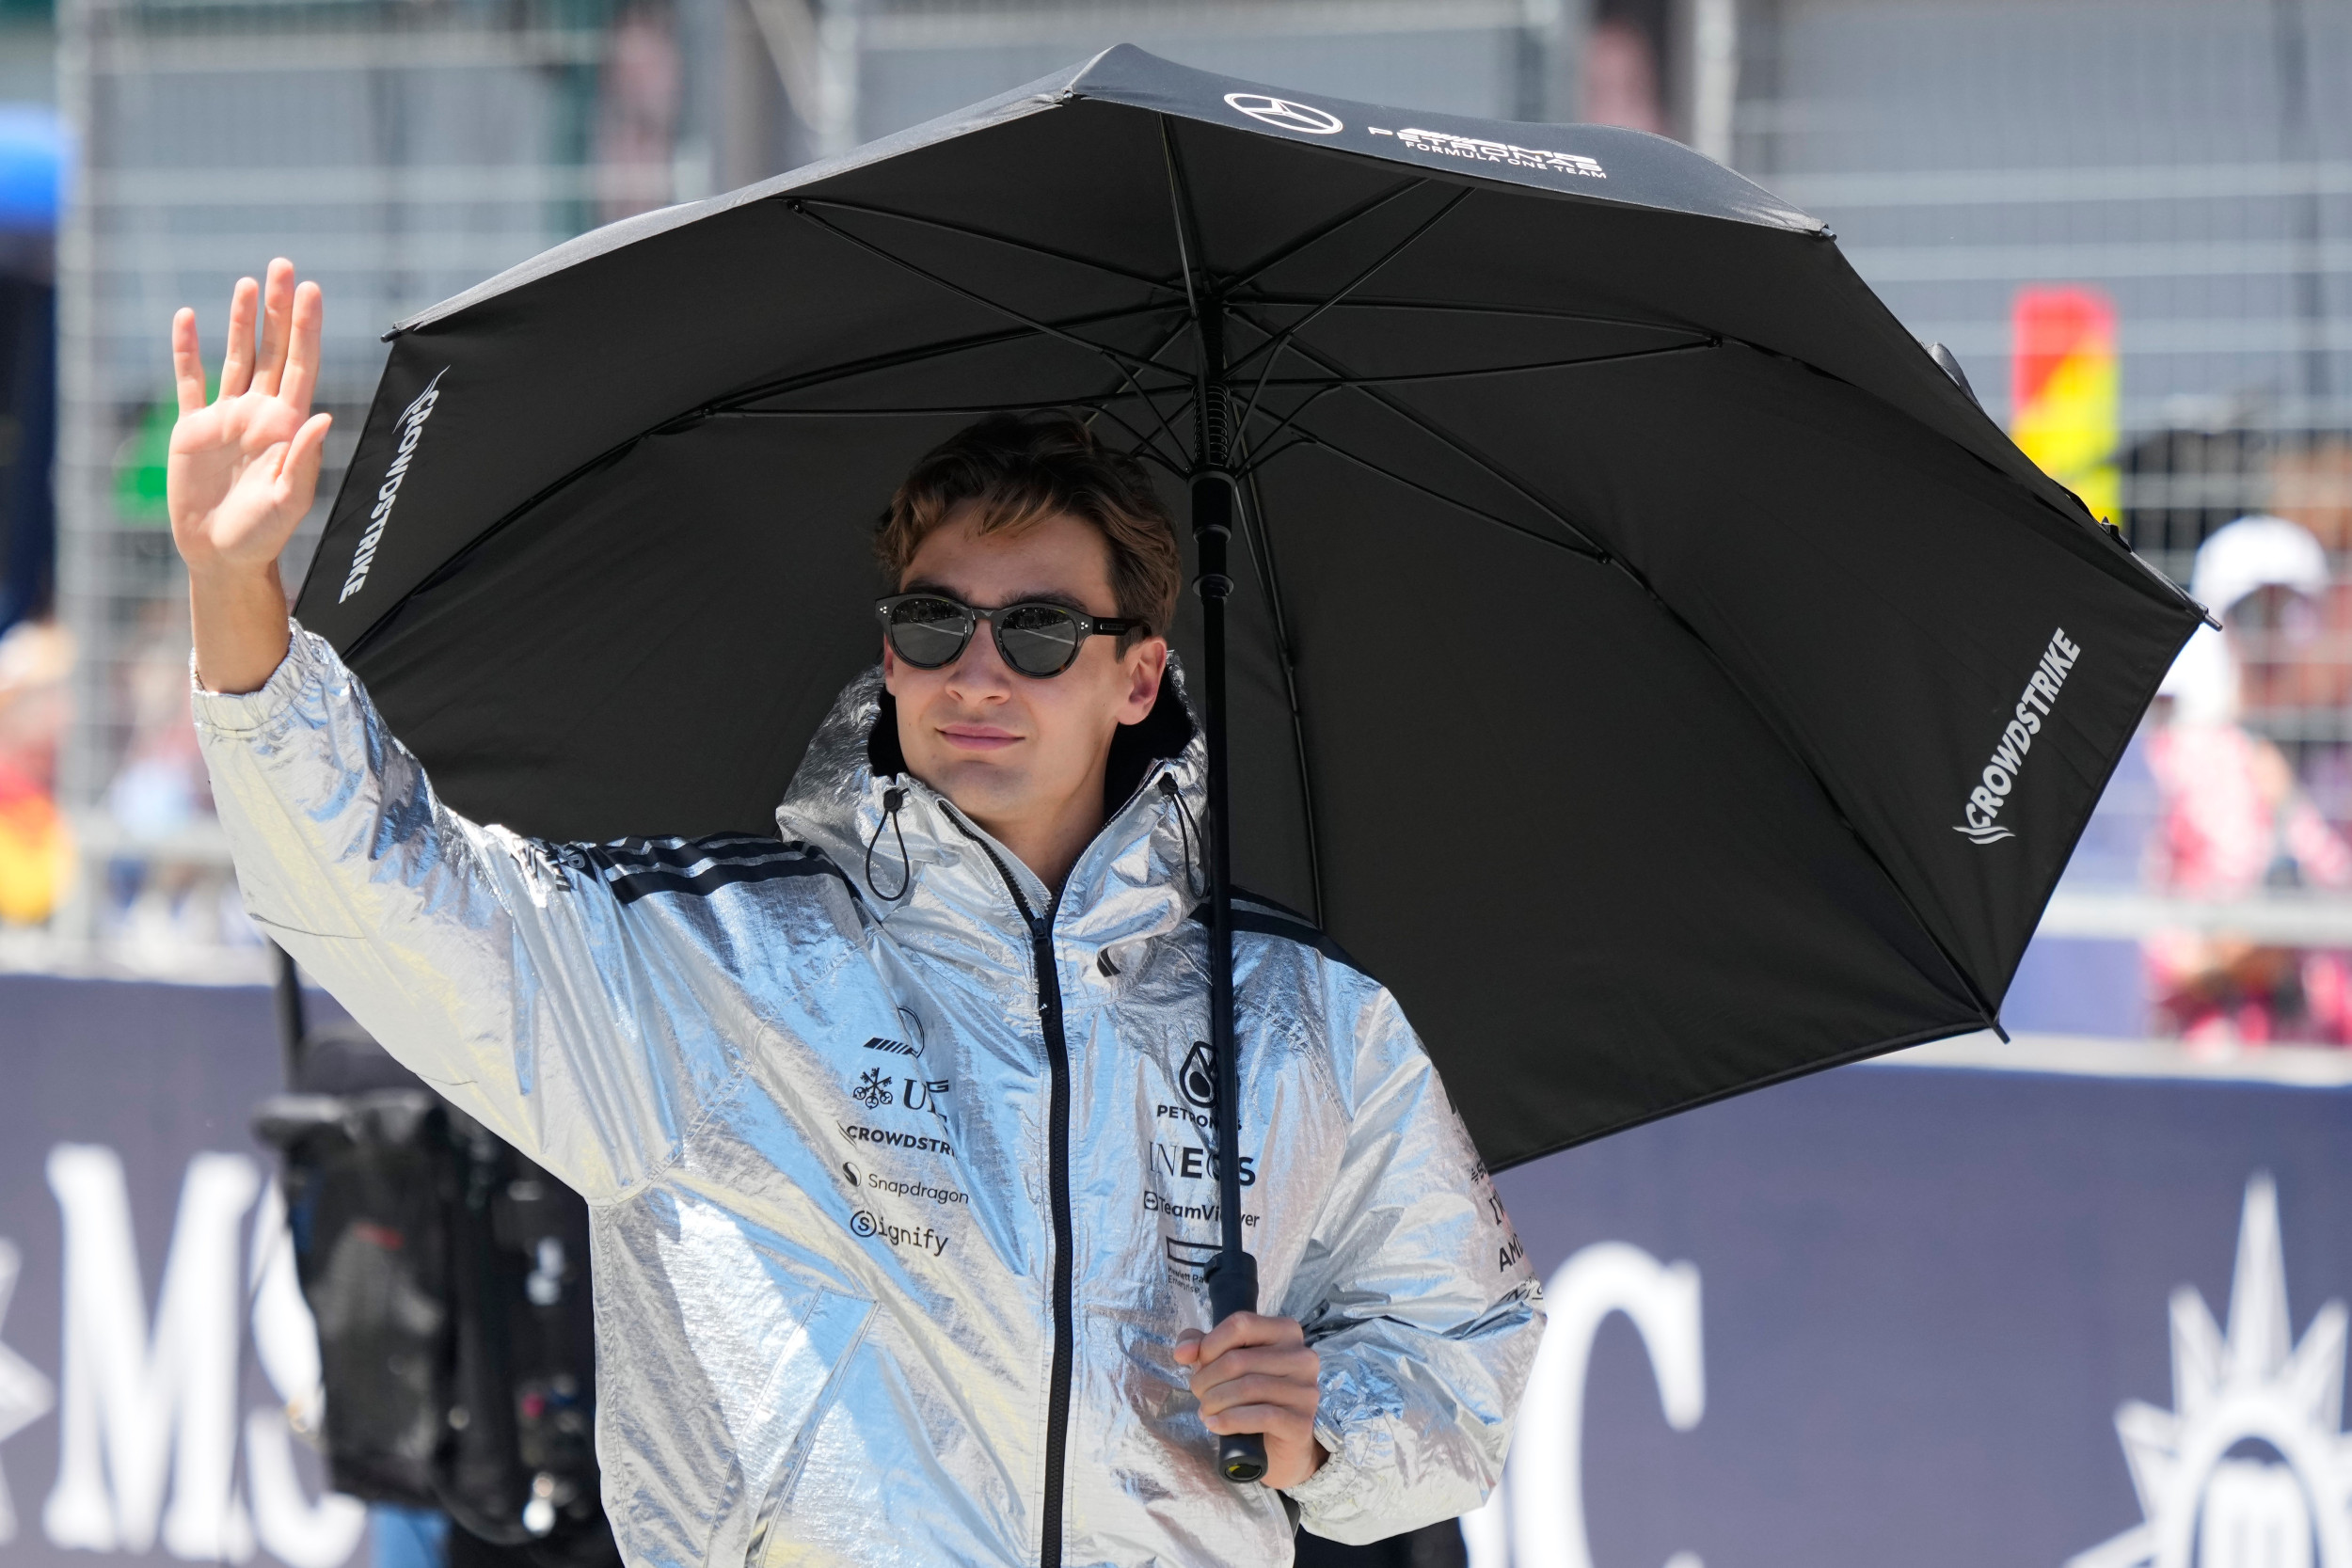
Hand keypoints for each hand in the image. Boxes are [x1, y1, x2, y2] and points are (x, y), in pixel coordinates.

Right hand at [168, 259, 331, 692]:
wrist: (221, 554)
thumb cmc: (262, 535)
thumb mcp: (287, 500)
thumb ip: (301, 458)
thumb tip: (322, 416)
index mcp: (286, 426)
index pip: (301, 366)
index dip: (306, 329)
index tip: (312, 292)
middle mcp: (260, 414)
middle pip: (273, 351)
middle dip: (279, 311)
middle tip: (285, 267)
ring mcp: (227, 418)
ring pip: (237, 358)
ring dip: (242, 322)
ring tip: (248, 284)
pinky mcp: (194, 430)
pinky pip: (190, 382)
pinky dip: (187, 351)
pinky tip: (187, 319)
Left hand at [1174, 1312, 1325, 1488]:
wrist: (1278, 1446)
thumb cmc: (1252, 1396)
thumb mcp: (1225, 1362)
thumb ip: (1202, 1346)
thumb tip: (1183, 1351)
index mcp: (1286, 1332)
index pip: (1241, 1324)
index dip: (1210, 1344)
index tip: (1199, 1362)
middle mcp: (1302, 1357)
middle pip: (1239, 1359)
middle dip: (1207, 1379)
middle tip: (1199, 1394)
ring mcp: (1305, 1390)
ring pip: (1248, 1388)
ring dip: (1215, 1401)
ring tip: (1205, 1410)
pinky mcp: (1301, 1421)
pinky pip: (1261, 1416)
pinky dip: (1230, 1420)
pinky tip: (1215, 1424)